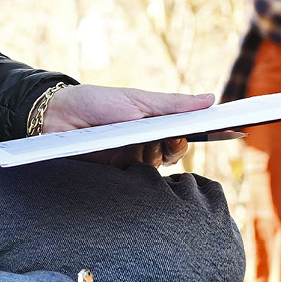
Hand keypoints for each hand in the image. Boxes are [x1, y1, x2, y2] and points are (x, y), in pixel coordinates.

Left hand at [42, 83, 214, 167]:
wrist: (57, 118)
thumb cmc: (98, 102)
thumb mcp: (139, 100)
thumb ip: (175, 104)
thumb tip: (211, 99)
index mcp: (153, 123)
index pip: (183, 131)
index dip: (201, 131)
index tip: (224, 128)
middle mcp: (145, 144)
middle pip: (175, 152)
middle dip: (177, 145)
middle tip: (171, 137)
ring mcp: (131, 161)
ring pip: (158, 167)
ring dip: (156, 155)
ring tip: (147, 144)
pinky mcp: (116, 178)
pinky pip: (138, 182)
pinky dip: (141, 175)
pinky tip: (137, 164)